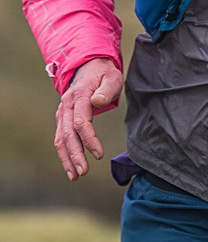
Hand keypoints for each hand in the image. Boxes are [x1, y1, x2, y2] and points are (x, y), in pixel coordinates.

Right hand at [54, 57, 122, 181]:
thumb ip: (106, 89)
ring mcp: (62, 112)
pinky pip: (61, 137)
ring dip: (67, 158)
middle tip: (83, 172)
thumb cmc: (104, 73)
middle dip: (75, 155)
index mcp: (79, 96)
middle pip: (68, 134)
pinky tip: (70, 166)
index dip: (89, 139)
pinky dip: (64, 153)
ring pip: (61, 138)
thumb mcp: (112, 77)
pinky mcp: (63, 117)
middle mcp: (66, 105)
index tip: (99, 154)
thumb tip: (97, 102)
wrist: (89, 66)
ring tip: (75, 176)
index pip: (81, 122)